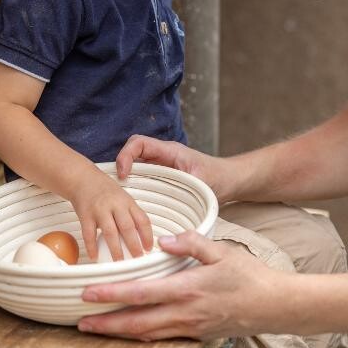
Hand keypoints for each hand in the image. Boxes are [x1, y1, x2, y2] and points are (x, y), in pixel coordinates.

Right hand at [70, 169, 153, 260]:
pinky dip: (91, 246)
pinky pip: (89, 233)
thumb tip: (140, 238)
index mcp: (127, 202)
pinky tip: (94, 256)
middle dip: (134, 245)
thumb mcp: (122, 198)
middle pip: (127, 227)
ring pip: (110, 232)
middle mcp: (115, 204)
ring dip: (115, 249)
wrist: (82, 178)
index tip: (149, 248)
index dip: (147, 235)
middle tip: (137, 259)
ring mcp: (99, 209)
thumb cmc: (104, 190)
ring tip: (119, 262)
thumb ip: (130, 214)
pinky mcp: (85, 214)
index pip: (142, 219)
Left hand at [78, 230, 281, 340]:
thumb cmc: (251, 276)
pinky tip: (129, 332)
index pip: (140, 293)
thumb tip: (163, 240)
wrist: (276, 306)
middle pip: (136, 322)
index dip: (111, 294)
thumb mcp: (222, 250)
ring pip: (146, 334)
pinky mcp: (197, 335)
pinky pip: (162, 337)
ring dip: (119, 332)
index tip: (88, 292)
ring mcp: (190, 328)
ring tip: (96, 328)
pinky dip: (141, 336)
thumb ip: (190, 243)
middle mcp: (185, 313)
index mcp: (188, 288)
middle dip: (105, 323)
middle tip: (80, 321)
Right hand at [116, 135, 235, 202]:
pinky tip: (134, 204)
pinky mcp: (162, 179)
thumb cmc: (218, 177)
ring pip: (135, 168)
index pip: (139, 143)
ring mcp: (161, 168)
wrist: (230, 180)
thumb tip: (171, 201)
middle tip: (117, 190)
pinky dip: (135, 189)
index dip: (126, 155)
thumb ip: (187, 186)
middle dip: (121, 169)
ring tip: (122, 199)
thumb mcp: (203, 181)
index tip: (124, 174)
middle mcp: (161, 157)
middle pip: (132, 155)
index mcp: (169, 151)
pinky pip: (143, 180)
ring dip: (126, 180)